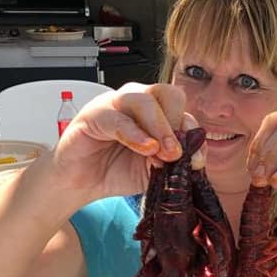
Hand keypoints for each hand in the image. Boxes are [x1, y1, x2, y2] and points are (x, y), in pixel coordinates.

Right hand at [49, 83, 196, 199]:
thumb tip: (194, 156)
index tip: (194, 161)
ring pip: (144, 100)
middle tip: (176, 154)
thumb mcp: (154, 170)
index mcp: (156, 111)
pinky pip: (118, 117)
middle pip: (167, 94)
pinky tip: (145, 149)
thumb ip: (174, 162)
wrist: (82, 182)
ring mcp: (114, 104)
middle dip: (176, 124)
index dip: (191, 133)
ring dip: (159, 127)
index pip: (182, 109)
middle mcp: (137, 101)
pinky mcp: (93, 115)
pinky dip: (135, 134)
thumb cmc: (116, 170)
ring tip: (162, 153)